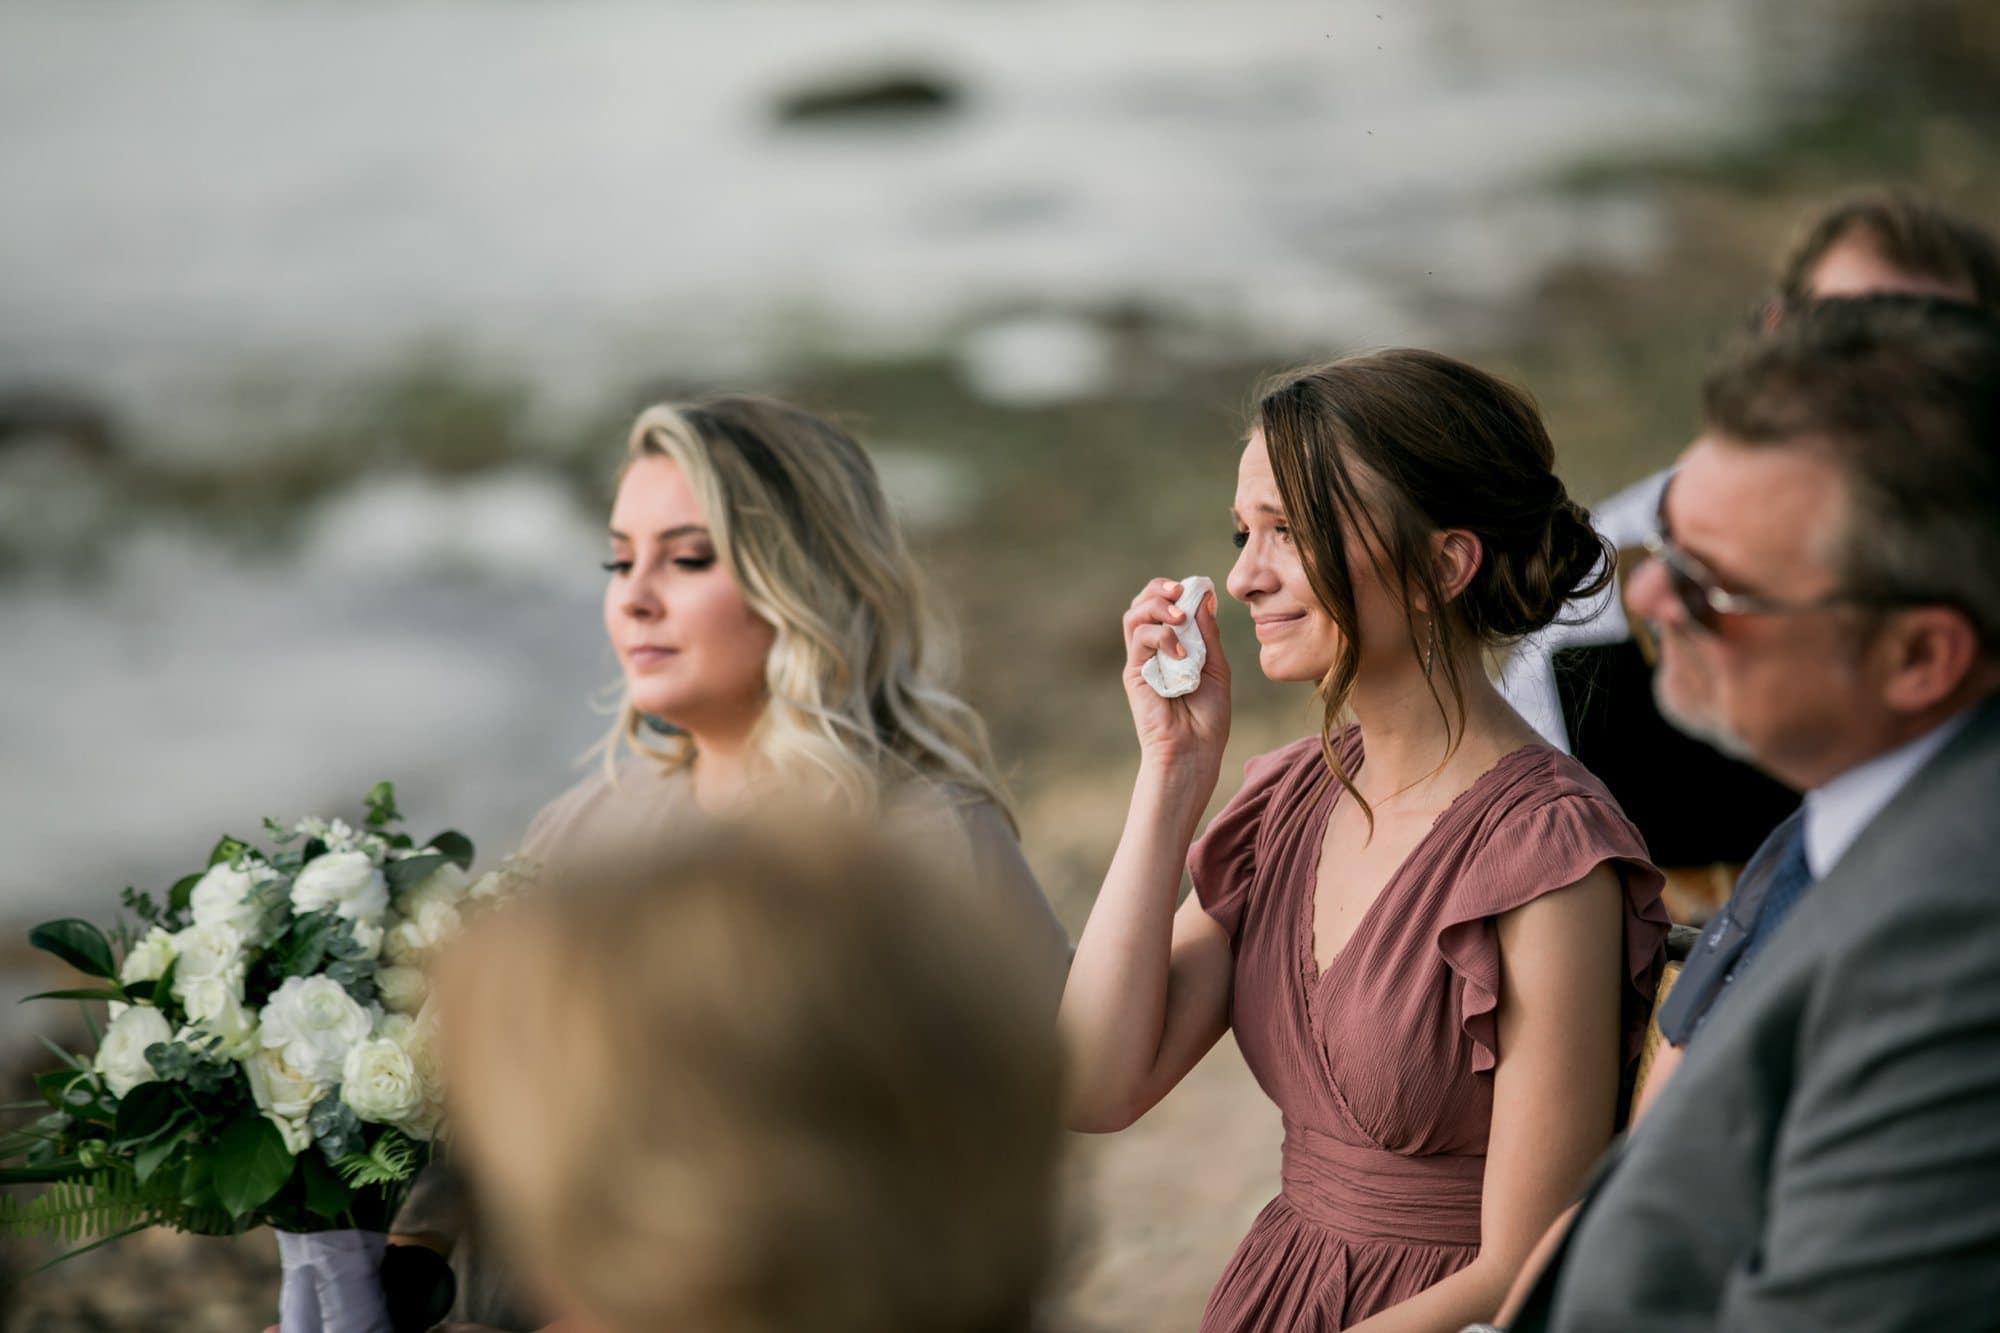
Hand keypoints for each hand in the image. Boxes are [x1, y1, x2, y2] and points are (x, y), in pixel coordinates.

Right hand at [1121, 578, 1229, 774]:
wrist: (1194, 750)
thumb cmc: (1208, 717)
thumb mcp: (1216, 667)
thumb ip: (1208, 634)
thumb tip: (1205, 597)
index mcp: (1174, 646)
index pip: (1165, 606)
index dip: (1175, 590)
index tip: (1197, 588)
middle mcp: (1154, 650)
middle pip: (1142, 603)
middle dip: (1159, 589)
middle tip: (1180, 591)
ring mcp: (1141, 660)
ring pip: (1134, 616)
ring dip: (1157, 607)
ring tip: (1179, 618)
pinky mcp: (1133, 672)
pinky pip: (1139, 640)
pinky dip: (1161, 636)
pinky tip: (1181, 654)